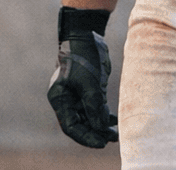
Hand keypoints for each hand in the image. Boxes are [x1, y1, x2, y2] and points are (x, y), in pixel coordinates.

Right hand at [47, 9, 116, 147]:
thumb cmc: (84, 56)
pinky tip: (113, 121)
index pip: (70, 126)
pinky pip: (93, 107)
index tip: (101, 142)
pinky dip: (102, 114)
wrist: (85, 34)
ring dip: (100, 125)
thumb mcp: (90, 83)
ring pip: (87, 116)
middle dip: (95, 132)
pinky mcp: (86, 88)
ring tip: (115, 133)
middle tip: (112, 138)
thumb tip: (101, 128)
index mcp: (60, 98)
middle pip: (79, 123)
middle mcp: (65, 98)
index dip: (85, 136)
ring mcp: (75, 93)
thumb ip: (94, 107)